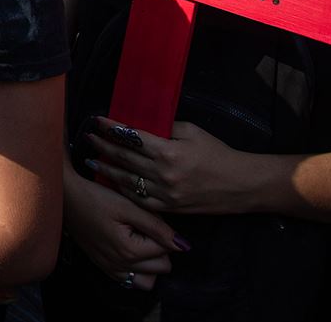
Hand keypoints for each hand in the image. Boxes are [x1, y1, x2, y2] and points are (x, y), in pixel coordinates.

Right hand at [63, 166, 187, 291]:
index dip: (161, 230)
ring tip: (140, 241)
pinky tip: (129, 250)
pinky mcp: (103, 267)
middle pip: (162, 266)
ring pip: (149, 279)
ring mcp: (111, 269)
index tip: (145, 217)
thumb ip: (158, 226)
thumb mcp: (128, 206)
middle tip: (142, 227)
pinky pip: (130, 281)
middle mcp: (120, 265)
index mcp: (129, 250)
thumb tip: (183, 245)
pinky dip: (136, 269)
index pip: (166, 249)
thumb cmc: (96, 197)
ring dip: (150, 263)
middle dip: (158, 247)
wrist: (66, 197)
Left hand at [84, 116, 251, 214]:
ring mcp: (165, 194)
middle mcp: (163, 174)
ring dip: (107, 169)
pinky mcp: (169, 208)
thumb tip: (140, 124)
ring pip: (127, 180)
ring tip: (92, 160)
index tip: (98, 121)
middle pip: (124, 158)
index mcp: (169, 152)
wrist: (241, 185)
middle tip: (89, 138)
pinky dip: (123, 188)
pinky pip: (139, 199)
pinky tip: (112, 181)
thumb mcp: (193, 131)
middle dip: (103, 146)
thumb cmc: (218, 154)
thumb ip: (165, 127)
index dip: (112, 128)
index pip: (132, 137)